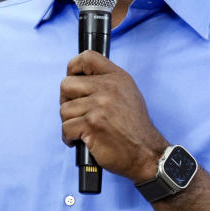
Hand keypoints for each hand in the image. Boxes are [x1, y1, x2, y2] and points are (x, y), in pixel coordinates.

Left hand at [59, 51, 166, 182]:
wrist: (146, 153)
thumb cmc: (134, 127)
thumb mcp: (127, 94)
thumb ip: (106, 82)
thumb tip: (78, 78)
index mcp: (117, 77)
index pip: (87, 57)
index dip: (73, 67)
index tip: (73, 81)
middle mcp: (108, 88)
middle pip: (66, 84)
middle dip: (66, 101)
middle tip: (76, 113)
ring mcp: (99, 106)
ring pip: (64, 110)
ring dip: (69, 123)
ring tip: (83, 130)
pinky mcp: (92, 125)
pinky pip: (66, 128)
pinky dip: (69, 138)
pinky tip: (80, 140)